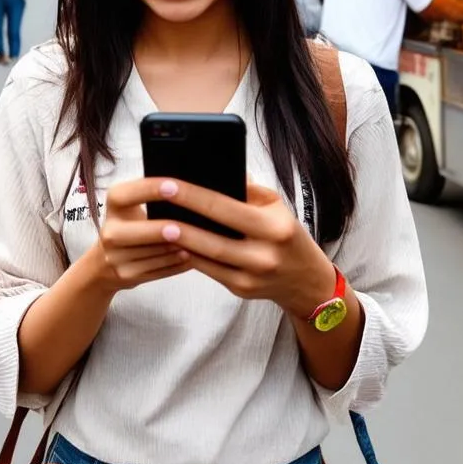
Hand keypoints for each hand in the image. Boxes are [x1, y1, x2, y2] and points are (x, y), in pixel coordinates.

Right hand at [88, 178, 192, 294]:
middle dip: (159, 232)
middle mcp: (110, 232)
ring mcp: (115, 258)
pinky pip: (158, 271)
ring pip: (152, 254)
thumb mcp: (130, 207)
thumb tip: (188, 192)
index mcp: (113, 207)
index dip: (150, 190)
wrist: (103, 264)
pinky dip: (177, 265)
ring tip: (198, 244)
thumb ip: (150, 198)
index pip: (126, 194)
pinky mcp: (127, 276)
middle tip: (180, 230)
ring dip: (176, 250)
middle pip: (136, 232)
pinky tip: (192, 258)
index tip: (174, 187)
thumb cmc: (128, 226)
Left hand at [156, 180, 336, 319]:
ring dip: (182, 242)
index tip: (169, 185)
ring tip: (159, 227)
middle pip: (214, 239)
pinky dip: (192, 256)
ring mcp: (252, 277)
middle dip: (182, 223)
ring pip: (208, 258)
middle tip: (157, 208)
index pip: (226, 208)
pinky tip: (175, 244)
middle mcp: (264, 255)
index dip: (194, 197)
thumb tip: (212, 173)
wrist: (306, 279)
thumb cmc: (286, 233)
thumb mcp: (276, 205)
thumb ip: (247, 190)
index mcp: (274, 228)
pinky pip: (210, 271)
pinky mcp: (241, 290)